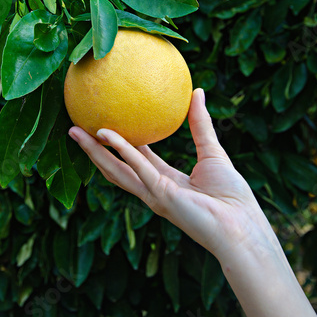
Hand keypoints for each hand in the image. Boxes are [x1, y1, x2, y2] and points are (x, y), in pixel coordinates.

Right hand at [68, 88, 274, 263]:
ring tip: (75, 131)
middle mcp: (153, 190)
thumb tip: (198, 91)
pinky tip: (106, 133)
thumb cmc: (232, 195)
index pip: (137, 160)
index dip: (121, 143)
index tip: (108, 125)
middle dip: (95, 150)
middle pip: (116, 167)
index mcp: (165, 182)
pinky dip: (122, 150)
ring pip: (116, 170)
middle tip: (77, 128)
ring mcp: (153, 195)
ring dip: (94, 151)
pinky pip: (137, 167)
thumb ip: (200, 123)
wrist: (241, 225)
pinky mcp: (159, 195)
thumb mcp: (212, 151)